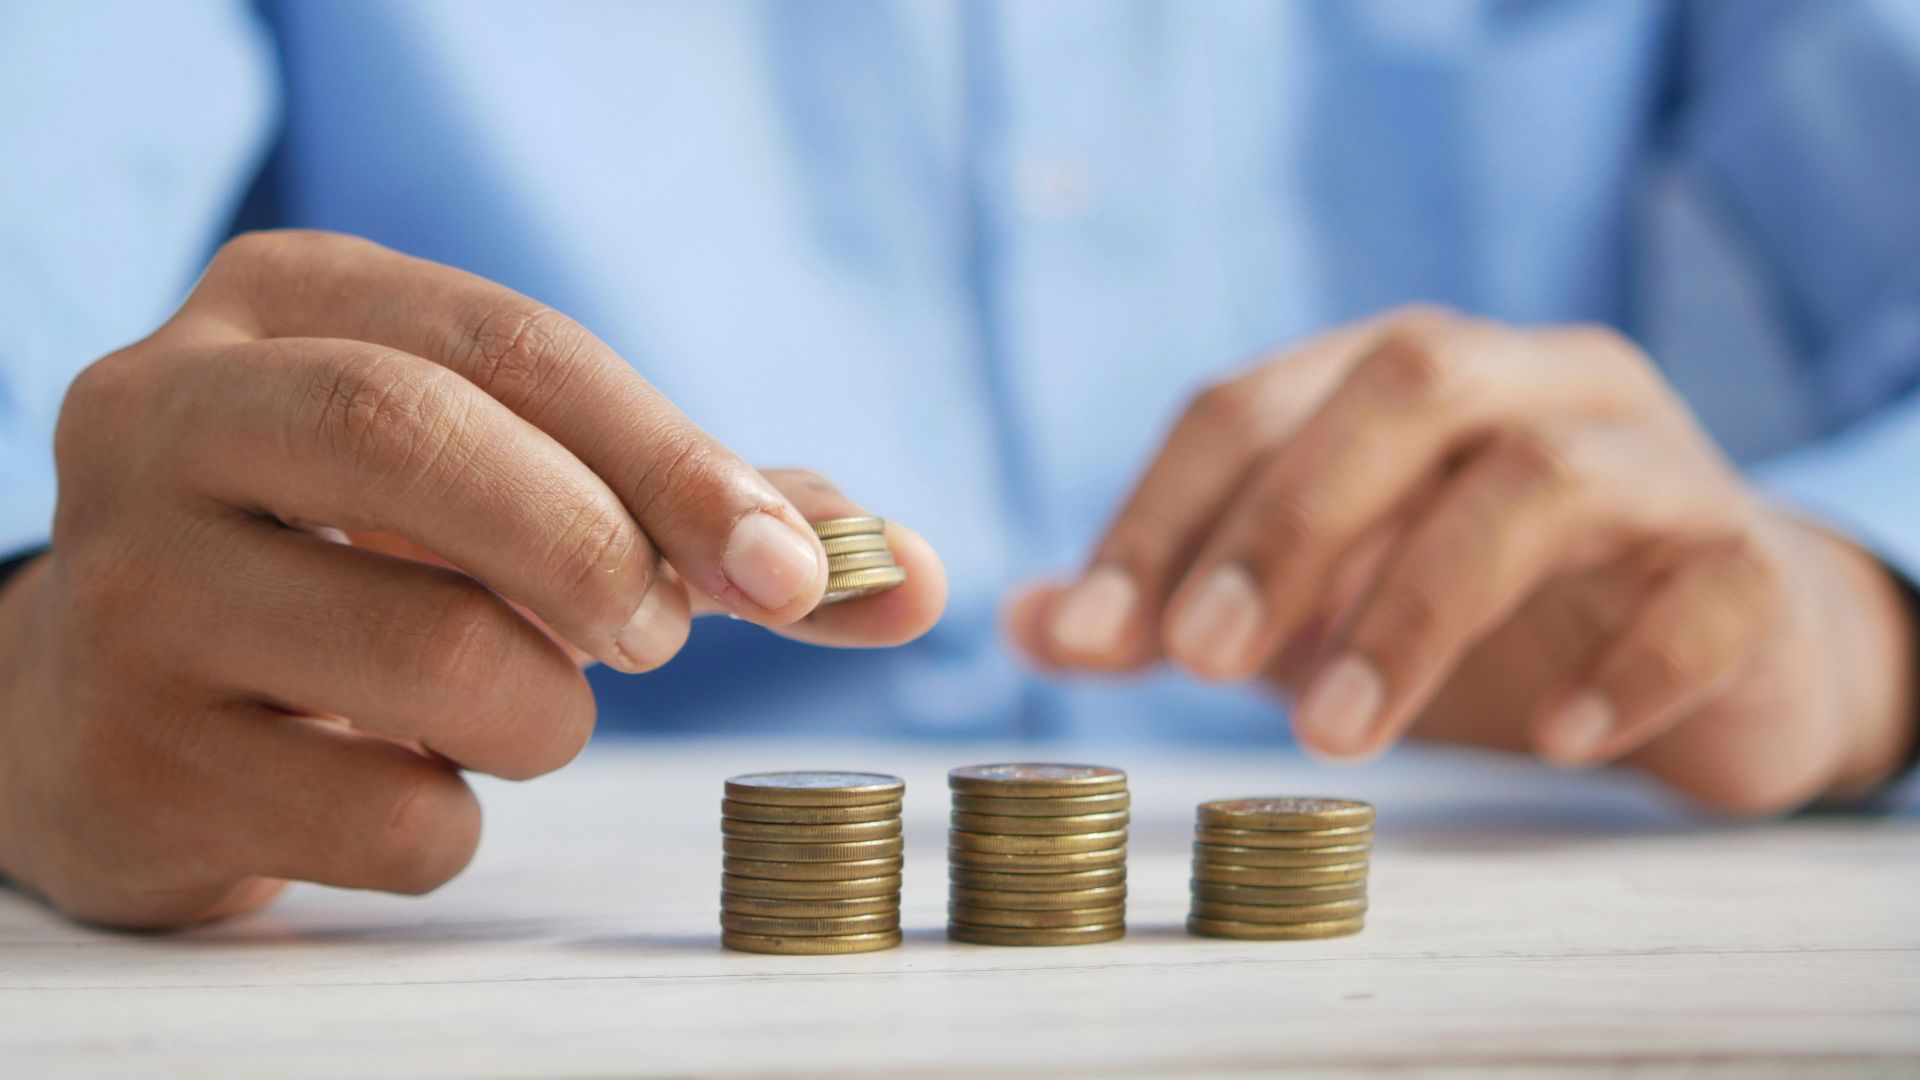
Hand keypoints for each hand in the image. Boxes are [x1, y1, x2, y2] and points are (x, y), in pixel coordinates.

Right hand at [0, 231, 944, 927]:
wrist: (119, 700)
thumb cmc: (360, 563)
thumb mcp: (503, 482)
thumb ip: (702, 513)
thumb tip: (910, 574)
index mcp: (284, 305)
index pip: (512, 345)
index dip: (675, 458)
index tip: (792, 569)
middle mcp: (166, 416)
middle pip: (420, 439)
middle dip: (596, 550)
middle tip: (656, 634)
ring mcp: (125, 592)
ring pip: (429, 654)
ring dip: (544, 712)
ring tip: (511, 707)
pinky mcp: (128, 763)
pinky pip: (387, 817)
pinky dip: (457, 822)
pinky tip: (402, 781)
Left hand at [1009, 308, 1913, 813]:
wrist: (1715, 649)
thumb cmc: (1483, 613)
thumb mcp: (1313, 606)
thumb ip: (1177, 605)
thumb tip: (1025, 624)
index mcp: (1400, 376)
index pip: (1252, 400)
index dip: (1160, 512)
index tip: (1089, 635)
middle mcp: (1529, 382)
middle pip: (1404, 385)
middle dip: (1286, 522)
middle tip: (1200, 662)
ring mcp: (1653, 461)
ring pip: (1543, 478)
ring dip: (1418, 606)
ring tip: (1336, 737)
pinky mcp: (1750, 562)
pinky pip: (1705, 589)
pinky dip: (1625, 663)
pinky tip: (1554, 740)